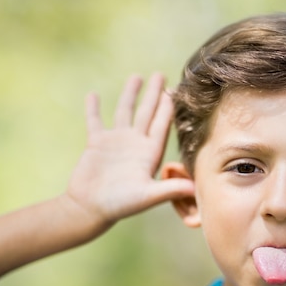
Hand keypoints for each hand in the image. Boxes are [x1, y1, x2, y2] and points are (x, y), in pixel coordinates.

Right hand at [65, 73, 191, 225]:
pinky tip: (93, 94)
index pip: (162, 125)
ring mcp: (116, 143)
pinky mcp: (96, 144)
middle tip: (161, 75)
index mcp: (150, 153)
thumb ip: (170, 189)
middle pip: (147, 113)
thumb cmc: (120, 205)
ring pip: (124, 112)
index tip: (177, 90)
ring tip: (137, 77)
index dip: (169, 108)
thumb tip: (195, 188)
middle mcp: (135, 145)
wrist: (90, 210)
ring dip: (130, 94)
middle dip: (154, 94)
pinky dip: (93, 108)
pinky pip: (95, 121)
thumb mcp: (147, 196)